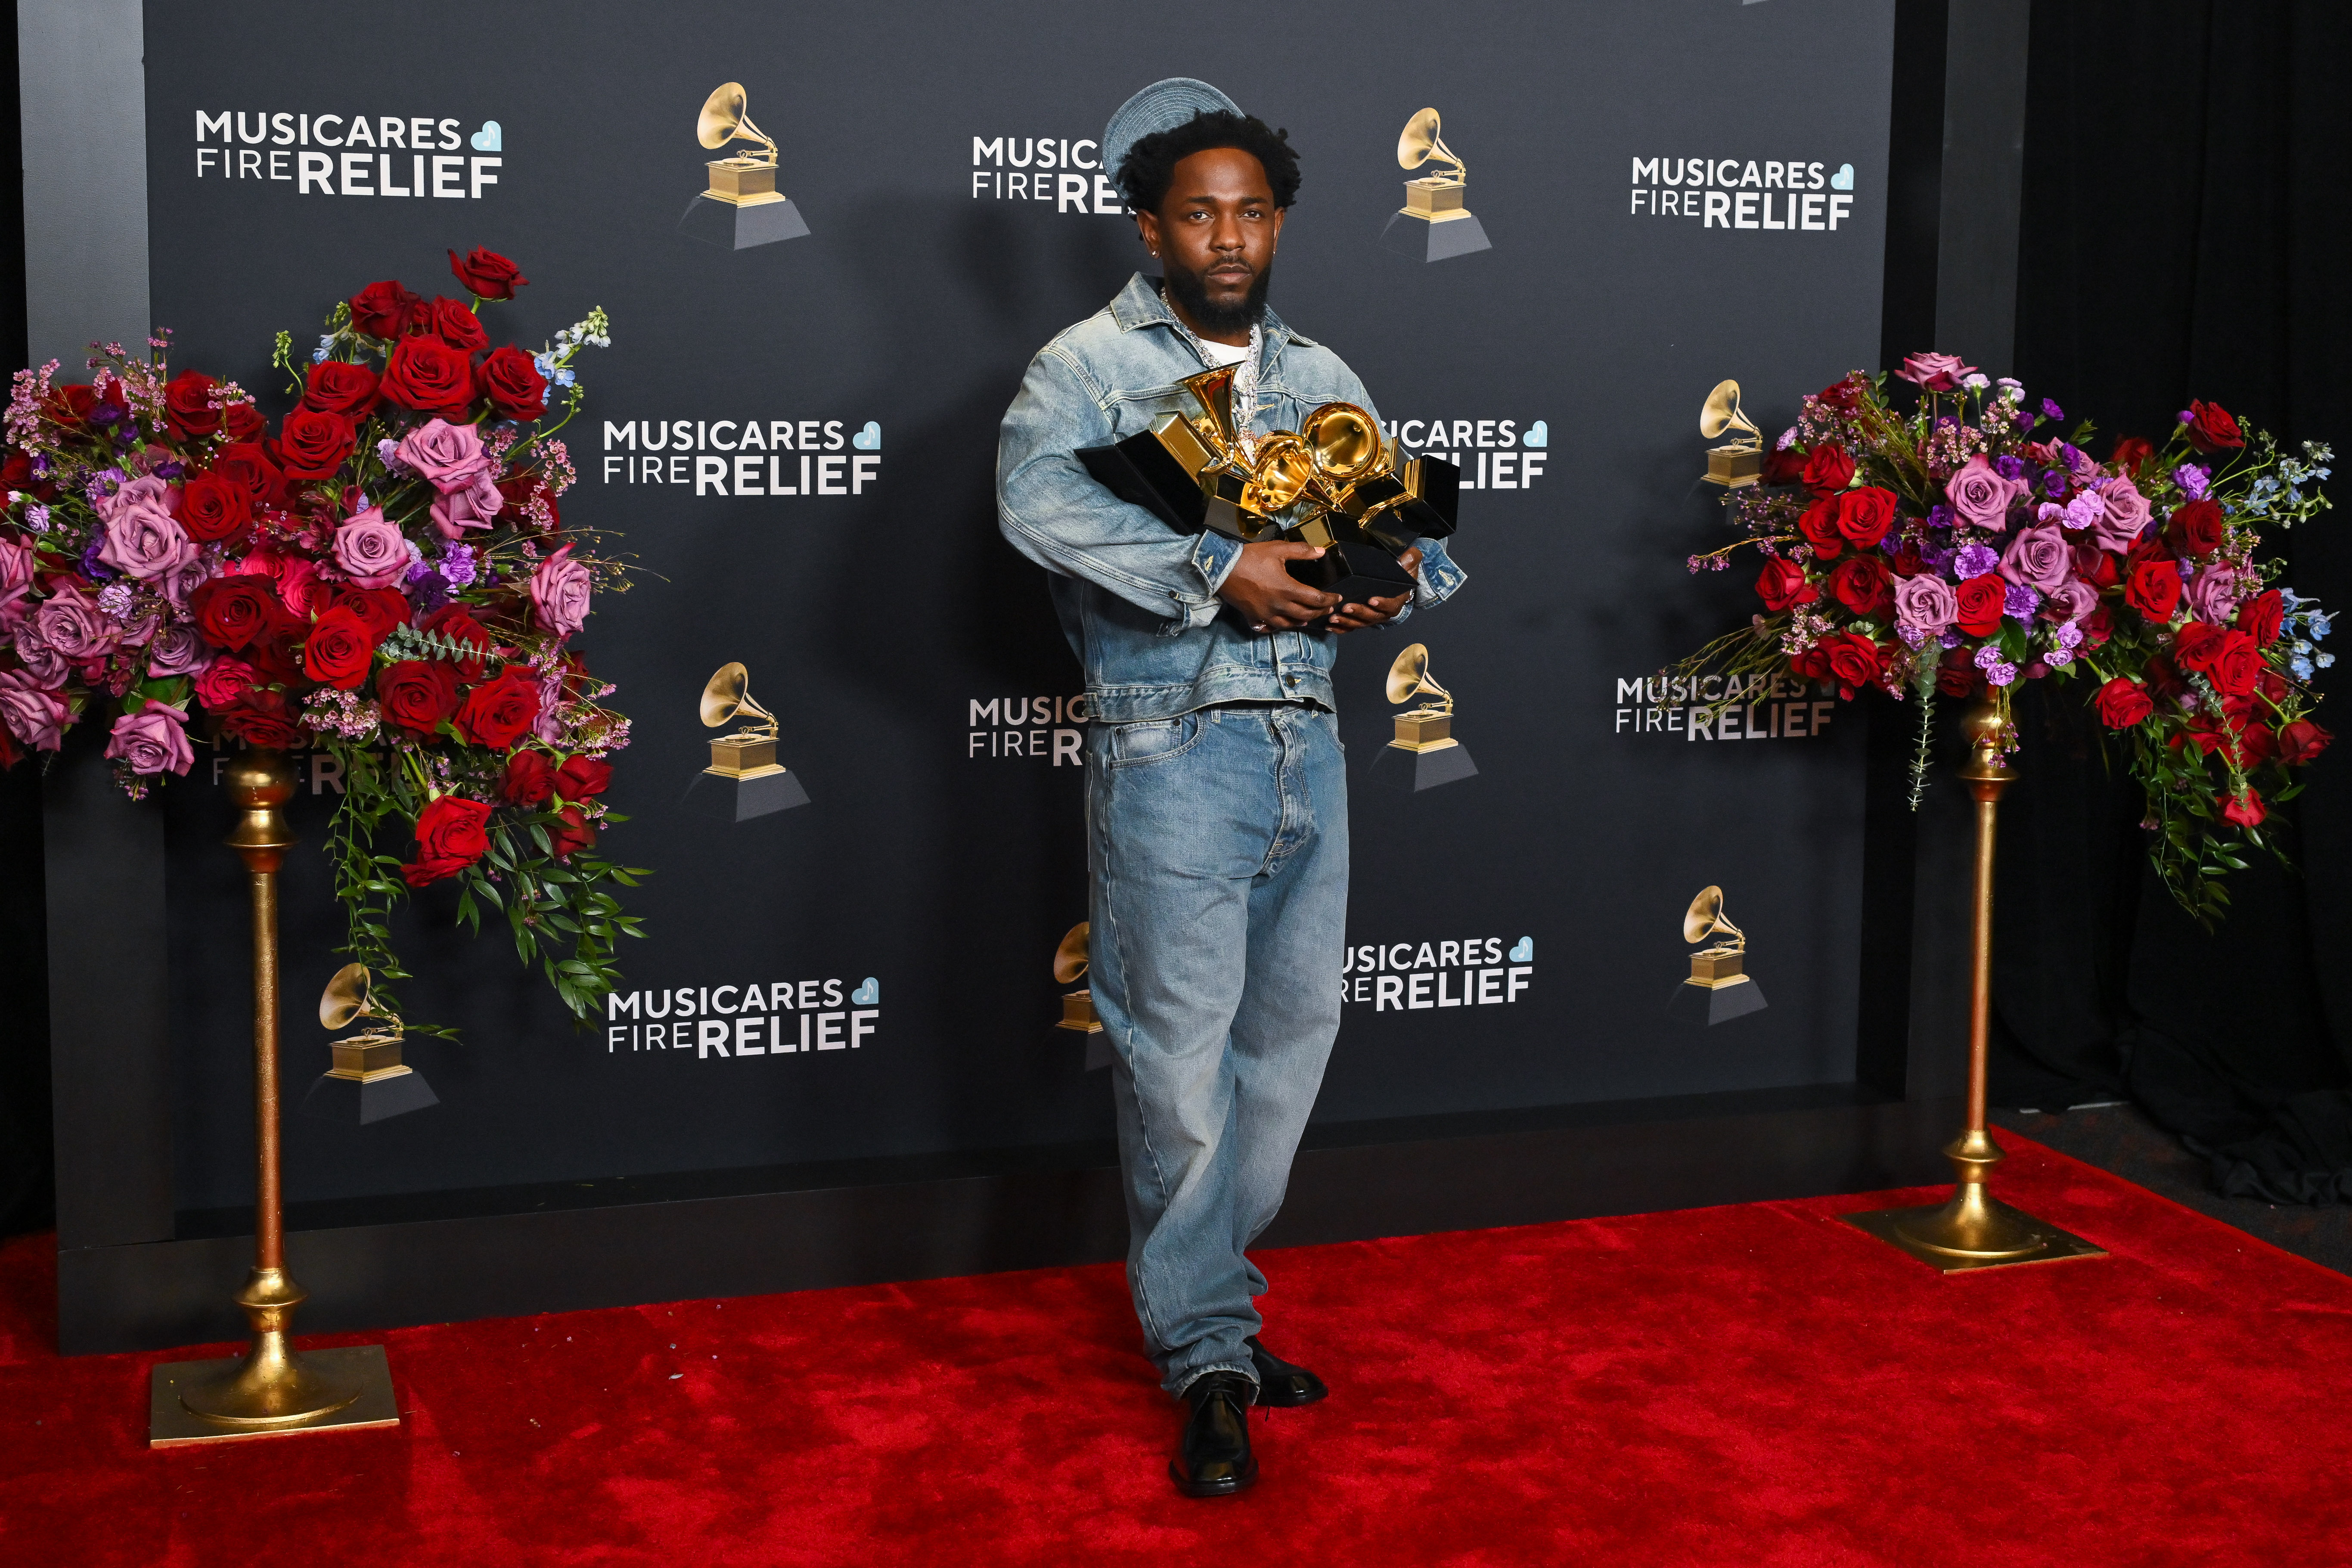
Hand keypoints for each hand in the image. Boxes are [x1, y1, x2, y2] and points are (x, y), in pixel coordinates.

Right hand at [1218, 540, 1340, 630]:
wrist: (1222, 569)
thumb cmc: (1251, 557)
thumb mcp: (1277, 549)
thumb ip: (1301, 551)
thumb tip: (1321, 551)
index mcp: (1287, 589)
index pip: (1316, 599)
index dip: (1329, 599)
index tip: (1337, 598)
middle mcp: (1279, 606)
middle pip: (1306, 615)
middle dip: (1320, 612)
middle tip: (1327, 608)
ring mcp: (1266, 614)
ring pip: (1290, 624)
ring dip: (1302, 621)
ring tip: (1309, 618)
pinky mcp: (1254, 617)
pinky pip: (1270, 628)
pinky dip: (1279, 627)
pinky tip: (1283, 623)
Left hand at [1327, 549, 1420, 634]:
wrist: (1397, 586)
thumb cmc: (1401, 576)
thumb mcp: (1409, 566)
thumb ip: (1410, 560)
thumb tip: (1406, 559)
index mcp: (1396, 601)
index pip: (1391, 605)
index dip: (1382, 604)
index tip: (1371, 600)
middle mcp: (1384, 613)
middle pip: (1372, 616)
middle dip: (1359, 612)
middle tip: (1346, 607)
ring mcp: (1372, 617)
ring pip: (1360, 623)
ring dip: (1347, 621)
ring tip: (1334, 617)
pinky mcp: (1362, 619)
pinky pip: (1352, 627)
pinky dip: (1341, 628)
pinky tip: (1330, 626)